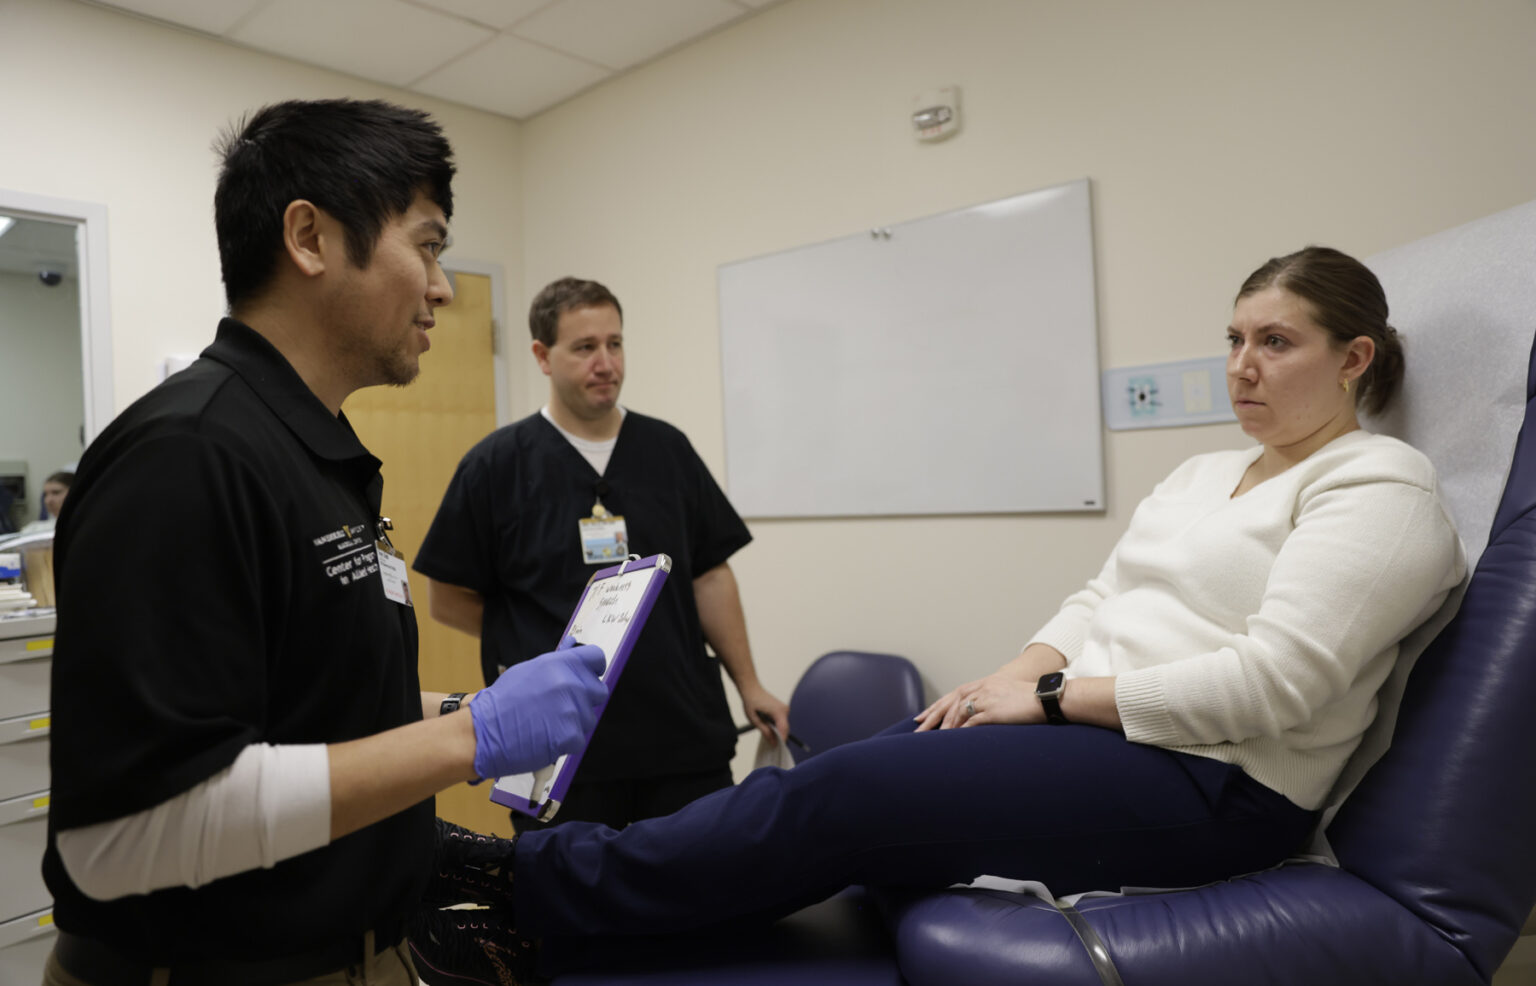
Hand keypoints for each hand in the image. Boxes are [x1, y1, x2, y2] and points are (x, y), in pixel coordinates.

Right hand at [468, 637, 607, 777]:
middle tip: (562, 706)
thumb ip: (556, 662)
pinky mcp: (571, 736)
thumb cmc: (502, 702)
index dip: (593, 668)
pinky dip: (566, 742)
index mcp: (560, 664)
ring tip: (548, 723)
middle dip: (585, 699)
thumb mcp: (528, 670)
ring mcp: (572, 711)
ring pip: (589, 717)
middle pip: (599, 691)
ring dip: (574, 722)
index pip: (596, 658)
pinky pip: (579, 738)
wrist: (484, 731)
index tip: (590, 675)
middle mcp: (570, 684)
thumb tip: (572, 646)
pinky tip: (546, 737)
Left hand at [738, 681, 790, 744]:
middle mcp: (785, 709)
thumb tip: (773, 742)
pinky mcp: (782, 709)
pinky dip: (777, 725)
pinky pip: (782, 721)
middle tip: (771, 744)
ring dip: (777, 730)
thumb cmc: (751, 702)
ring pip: (784, 725)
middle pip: (785, 728)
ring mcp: (785, 708)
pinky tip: (769, 726)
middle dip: (779, 736)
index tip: (777, 748)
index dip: (781, 740)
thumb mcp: (755, 719)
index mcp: (778, 711)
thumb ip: (764, 731)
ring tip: (768, 733)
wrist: (752, 689)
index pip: (784, 729)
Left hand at [915, 672, 1040, 729]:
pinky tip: (951, 739)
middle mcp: (984, 688)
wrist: (1048, 698)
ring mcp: (988, 698)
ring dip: (945, 725)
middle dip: (932, 715)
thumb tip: (982, 716)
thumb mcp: (1008, 695)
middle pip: (951, 701)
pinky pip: (971, 721)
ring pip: (958, 711)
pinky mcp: (994, 711)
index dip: (938, 705)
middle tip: (918, 728)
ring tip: (932, 738)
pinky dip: (959, 731)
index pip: (955, 694)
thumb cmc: (1032, 700)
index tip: (923, 716)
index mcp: (986, 683)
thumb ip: (994, 701)